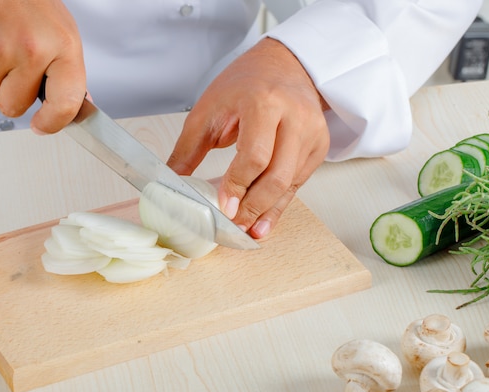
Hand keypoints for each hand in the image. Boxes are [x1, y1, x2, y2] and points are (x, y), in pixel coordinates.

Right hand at [0, 0, 85, 133]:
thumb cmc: (30, 2)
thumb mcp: (62, 33)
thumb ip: (66, 73)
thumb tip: (71, 109)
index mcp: (62, 48)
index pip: (65, 104)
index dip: (53, 123)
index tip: (43, 126)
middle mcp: (32, 50)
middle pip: (14, 106)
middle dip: (11, 92)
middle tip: (15, 63)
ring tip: (0, 42)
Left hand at [167, 38, 329, 238]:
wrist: (285, 65)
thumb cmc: (246, 83)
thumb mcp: (209, 109)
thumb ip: (188, 148)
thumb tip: (170, 183)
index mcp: (264, 102)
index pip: (255, 155)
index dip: (237, 185)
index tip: (223, 207)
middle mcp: (294, 117)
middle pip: (277, 176)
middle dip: (253, 206)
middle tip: (232, 224)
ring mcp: (312, 133)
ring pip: (290, 184)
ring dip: (266, 211)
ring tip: (246, 230)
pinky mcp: (319, 147)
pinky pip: (298, 184)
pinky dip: (279, 205)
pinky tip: (263, 221)